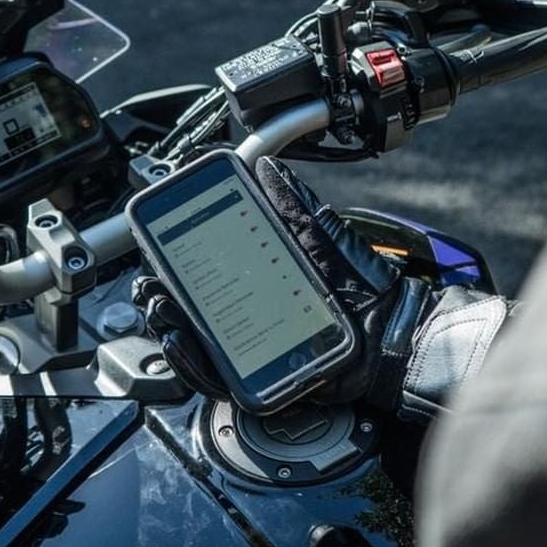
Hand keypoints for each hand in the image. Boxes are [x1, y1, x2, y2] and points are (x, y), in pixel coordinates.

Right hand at [133, 156, 511, 418]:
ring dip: (170, 325)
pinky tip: (181, 342)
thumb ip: (293, 205)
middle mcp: (250, 316)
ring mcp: (253, 348)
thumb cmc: (362, 286)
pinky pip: (218, 377)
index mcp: (259, 281)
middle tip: (152, 284)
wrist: (395, 332)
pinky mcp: (261, 378)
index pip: (207, 271)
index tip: (157, 246)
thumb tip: (267, 169)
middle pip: (192, 308)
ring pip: (197, 342)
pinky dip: (193, 363)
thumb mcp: (321, 236)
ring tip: (160, 307)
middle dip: (161, 295)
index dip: (176, 262)